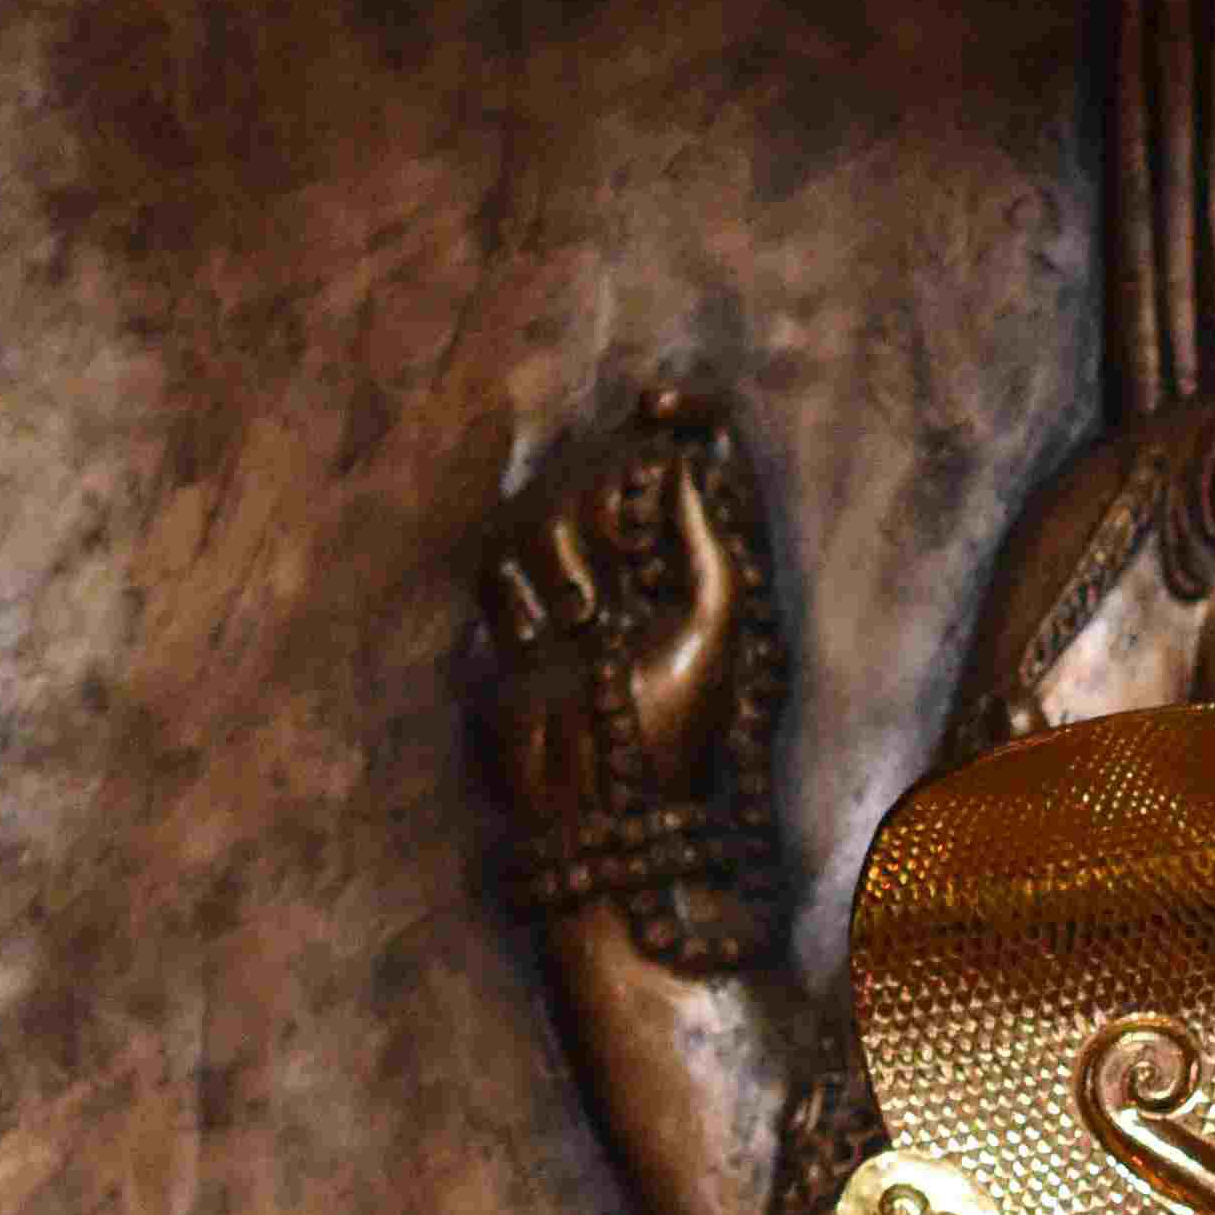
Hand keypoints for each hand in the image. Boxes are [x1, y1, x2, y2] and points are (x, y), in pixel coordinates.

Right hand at [475, 379, 775, 872]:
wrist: (596, 812)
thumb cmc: (674, 735)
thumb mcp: (714, 631)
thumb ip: (708, 542)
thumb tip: (680, 459)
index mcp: (703, 561)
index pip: (697, 453)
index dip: (683, 414)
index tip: (659, 402)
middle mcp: (637, 563)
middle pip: (603, 467)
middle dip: (604, 510)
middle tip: (620, 588)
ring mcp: (572, 585)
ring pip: (542, 508)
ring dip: (559, 560)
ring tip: (584, 633)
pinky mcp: (517, 615)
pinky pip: (499, 561)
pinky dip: (517, 594)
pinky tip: (542, 642)